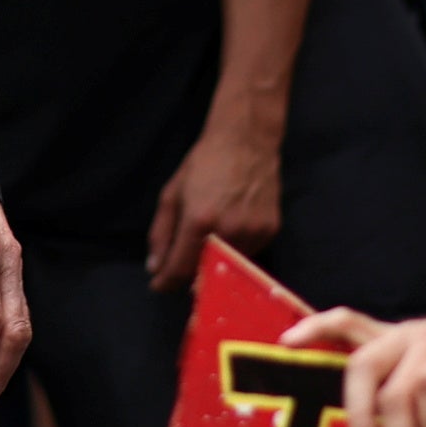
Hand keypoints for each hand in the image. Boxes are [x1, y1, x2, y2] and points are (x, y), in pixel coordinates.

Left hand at [142, 120, 282, 290]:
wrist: (246, 141)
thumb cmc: (204, 164)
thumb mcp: (172, 194)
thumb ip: (161, 233)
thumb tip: (155, 268)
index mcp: (199, 220)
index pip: (181, 268)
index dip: (166, 282)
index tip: (158, 285)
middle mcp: (228, 232)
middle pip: (205, 273)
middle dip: (190, 275)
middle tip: (181, 267)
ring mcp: (253, 233)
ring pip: (228, 267)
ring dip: (214, 263)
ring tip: (208, 243)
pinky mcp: (270, 231)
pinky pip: (248, 254)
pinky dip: (235, 252)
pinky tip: (230, 232)